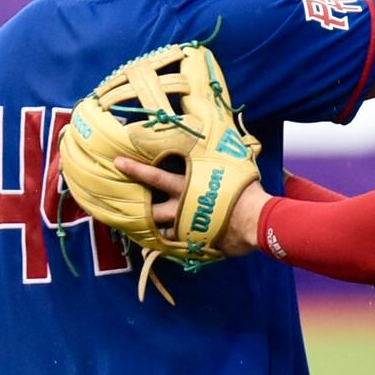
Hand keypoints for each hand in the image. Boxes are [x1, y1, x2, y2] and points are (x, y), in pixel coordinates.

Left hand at [112, 157, 265, 256]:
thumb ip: (221, 151)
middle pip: (150, 210)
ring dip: (154, 229)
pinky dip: (173, 244)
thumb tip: (222, 129)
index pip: (154, 176)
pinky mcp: (195, 243)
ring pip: (160, 231)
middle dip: (136, 210)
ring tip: (144, 228)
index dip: (135, 169)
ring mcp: (186, 227)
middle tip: (123, 207)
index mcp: (186, 186)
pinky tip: (170, 243)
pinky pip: (178, 245)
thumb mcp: (233, 163)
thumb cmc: (246, 190)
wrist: (257, 221)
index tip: (117, 163)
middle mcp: (181, 208)